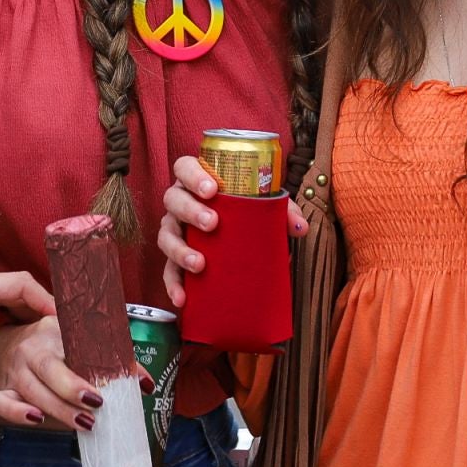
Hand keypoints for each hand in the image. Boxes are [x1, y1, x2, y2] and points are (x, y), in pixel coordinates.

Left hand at [0, 271, 55, 375]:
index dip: (46, 300)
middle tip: (68, 335)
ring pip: (16, 298)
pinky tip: (30, 336)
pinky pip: (5, 305)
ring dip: (37, 314)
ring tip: (56, 339)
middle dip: (48, 309)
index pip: (20, 285)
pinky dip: (22, 317)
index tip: (64, 322)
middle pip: (25, 292)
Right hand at [0, 317, 105, 429]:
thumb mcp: (74, 340)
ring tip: (84, 422)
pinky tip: (37, 420)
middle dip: (71, 387)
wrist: (0, 346)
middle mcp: (31, 349)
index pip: (74, 344)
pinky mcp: (1, 390)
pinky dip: (17, 413)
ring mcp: (14, 371)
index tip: (112, 377)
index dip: (92, 361)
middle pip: (48, 368)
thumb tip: (144, 383)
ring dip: (59, 409)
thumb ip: (109, 357)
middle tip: (97, 403)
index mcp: (52, 331)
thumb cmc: (47, 345)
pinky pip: (2, 403)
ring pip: (33, 390)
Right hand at [157, 156, 304, 306]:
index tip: (212, 189)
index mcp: (197, 183)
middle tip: (213, 223)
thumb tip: (300, 228)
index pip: (184, 168)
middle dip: (191, 210)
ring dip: (180, 249)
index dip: (193, 175)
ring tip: (199, 264)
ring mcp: (174, 230)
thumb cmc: (245, 216)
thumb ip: (282, 213)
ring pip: (166, 235)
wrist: (237, 247)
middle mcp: (180, 203)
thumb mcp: (264, 210)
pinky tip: (182, 298)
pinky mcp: (173, 259)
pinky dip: (173, 285)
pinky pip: (167, 271)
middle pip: (173, 199)